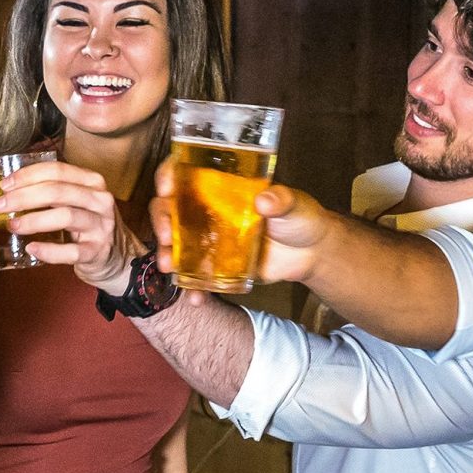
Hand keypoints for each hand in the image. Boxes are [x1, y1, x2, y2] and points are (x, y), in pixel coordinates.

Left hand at [0, 159, 137, 290]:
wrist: (117, 257)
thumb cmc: (88, 225)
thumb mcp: (77, 201)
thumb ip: (53, 191)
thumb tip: (10, 188)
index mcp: (92, 182)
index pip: (57, 170)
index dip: (28, 175)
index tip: (4, 185)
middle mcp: (100, 200)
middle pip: (58, 191)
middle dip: (23, 197)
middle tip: (0, 206)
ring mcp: (101, 226)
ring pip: (65, 217)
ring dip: (33, 220)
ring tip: (12, 226)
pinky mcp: (98, 252)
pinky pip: (71, 251)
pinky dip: (49, 250)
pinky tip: (32, 248)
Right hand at [147, 164, 339, 287]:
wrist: (311, 253)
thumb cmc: (300, 217)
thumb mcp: (293, 203)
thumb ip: (280, 200)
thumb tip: (264, 201)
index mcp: (221, 187)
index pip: (185, 173)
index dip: (169, 176)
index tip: (167, 188)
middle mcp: (208, 211)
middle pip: (171, 209)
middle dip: (160, 220)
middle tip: (164, 235)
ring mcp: (210, 240)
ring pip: (176, 244)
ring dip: (166, 255)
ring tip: (168, 267)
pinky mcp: (218, 265)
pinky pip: (197, 275)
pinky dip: (193, 288)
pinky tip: (195, 298)